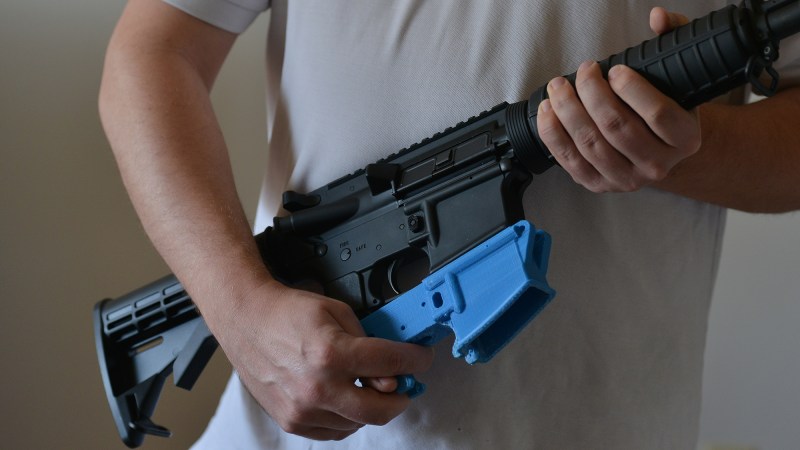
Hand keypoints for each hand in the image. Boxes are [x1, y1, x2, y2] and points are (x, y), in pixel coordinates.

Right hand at [207, 279, 434, 440]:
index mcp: (331, 353)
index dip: (416, 360)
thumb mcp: (337, 311)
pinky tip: (344, 397)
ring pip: (359, 424)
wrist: (247, 320)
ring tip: (364, 386)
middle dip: (401, 398)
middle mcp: (317, 387)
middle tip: (404, 386)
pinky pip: (335, 431)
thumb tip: (391, 372)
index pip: (391, 364)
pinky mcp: (293, 421)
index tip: (421, 360)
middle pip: (380, 409)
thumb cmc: (286, 314)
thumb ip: (368, 341)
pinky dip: (347, 418)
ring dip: (371, 407)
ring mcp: (303, 409)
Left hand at [536, 7, 697, 192]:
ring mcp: (628, 179)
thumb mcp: (677, 74)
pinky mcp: (599, 184)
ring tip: (558, 87)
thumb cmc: (663, 106)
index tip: (614, 70)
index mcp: (685, 138)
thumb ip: (673, 38)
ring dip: (568, 111)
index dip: (632, 89)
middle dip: (592, 94)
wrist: (656, 148)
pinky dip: (553, 135)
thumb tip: (657, 17)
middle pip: (617, 127)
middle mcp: (659, 165)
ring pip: (591, 144)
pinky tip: (548, 112)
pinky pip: (570, 161)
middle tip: (583, 71)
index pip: (658, 114)